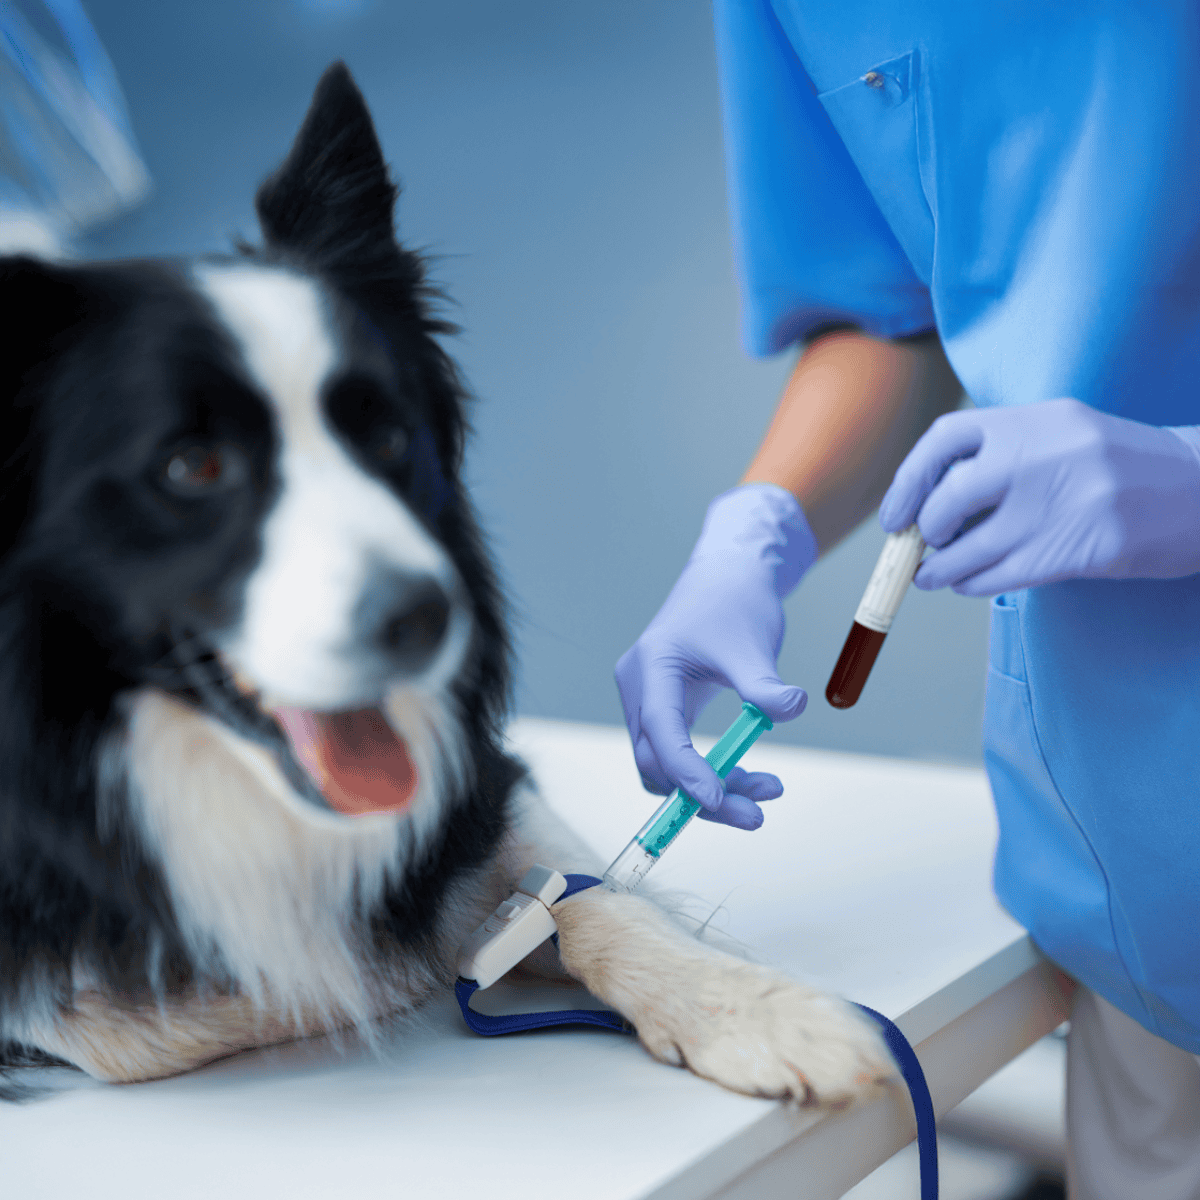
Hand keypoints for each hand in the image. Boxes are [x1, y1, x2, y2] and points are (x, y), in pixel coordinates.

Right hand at [614, 485, 815, 829]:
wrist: (727, 577)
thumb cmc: (734, 603)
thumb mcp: (752, 643)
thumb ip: (764, 683)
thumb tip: (791, 709)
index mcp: (652, 666)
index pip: (661, 729)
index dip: (686, 770)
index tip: (720, 801)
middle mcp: (639, 687)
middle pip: (656, 760)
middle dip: (702, 794)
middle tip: (756, 815)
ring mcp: (647, 700)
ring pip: (665, 766)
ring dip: (711, 789)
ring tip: (768, 792)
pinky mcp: (664, 709)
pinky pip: (677, 754)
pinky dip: (711, 771)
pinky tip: (752, 776)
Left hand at [879, 399, 1199, 594]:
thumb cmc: (1121, 467)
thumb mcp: (1063, 436)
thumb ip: (1003, 455)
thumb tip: (926, 503)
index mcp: (1035, 420)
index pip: (947, 438)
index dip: (909, 480)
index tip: (896, 513)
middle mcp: (1043, 455)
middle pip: (951, 497)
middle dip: (926, 528)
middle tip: (921, 542)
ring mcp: (1063, 502)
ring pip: (971, 547)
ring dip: (939, 569)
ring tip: (931, 575)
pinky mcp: (1083, 548)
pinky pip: (1002, 574)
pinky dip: (971, 583)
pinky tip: (966, 583)